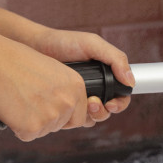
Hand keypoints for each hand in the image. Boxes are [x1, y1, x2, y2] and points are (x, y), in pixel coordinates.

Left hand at [0, 5, 133, 121]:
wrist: (31, 47)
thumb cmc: (61, 42)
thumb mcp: (92, 44)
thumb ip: (115, 58)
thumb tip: (131, 80)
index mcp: (103, 77)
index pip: (119, 98)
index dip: (119, 104)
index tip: (111, 103)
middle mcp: (91, 90)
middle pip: (106, 112)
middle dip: (102, 112)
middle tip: (92, 104)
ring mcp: (74, 100)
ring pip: (89, 119)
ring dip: (88, 118)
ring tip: (80, 106)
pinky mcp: (59, 107)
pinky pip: (70, 120)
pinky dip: (70, 119)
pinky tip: (65, 110)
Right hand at [0, 32, 96, 141]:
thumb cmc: (17, 62)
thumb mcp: (53, 71)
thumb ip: (66, 91)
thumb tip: (69, 112)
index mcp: (76, 86)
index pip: (79, 117)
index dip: (63, 115)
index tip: (48, 105)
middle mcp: (68, 102)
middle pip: (62, 126)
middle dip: (47, 119)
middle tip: (30, 101)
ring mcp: (51, 116)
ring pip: (44, 131)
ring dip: (32, 121)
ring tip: (19, 100)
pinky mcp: (33, 127)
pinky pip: (27, 135)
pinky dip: (18, 127)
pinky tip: (12, 108)